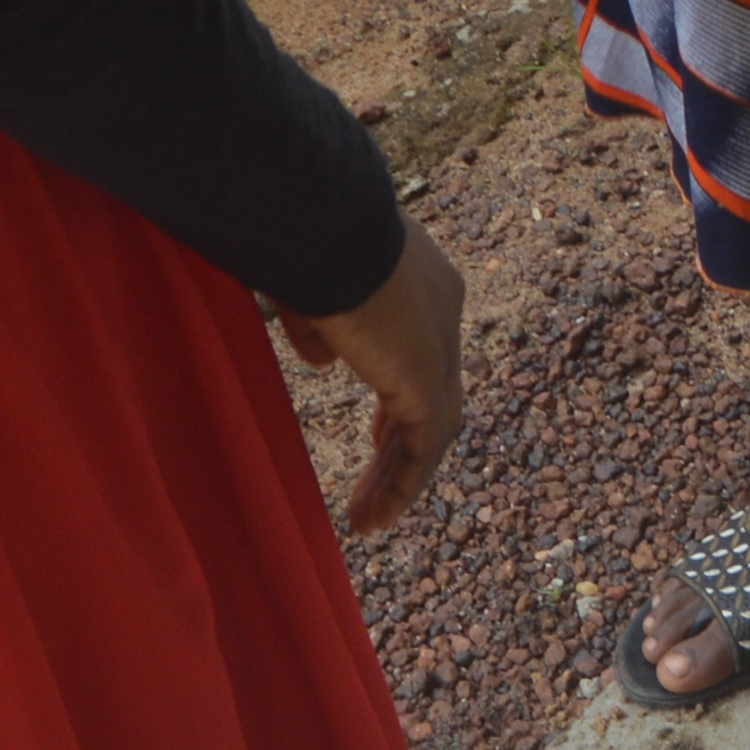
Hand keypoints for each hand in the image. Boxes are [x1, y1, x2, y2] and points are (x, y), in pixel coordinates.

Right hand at [283, 221, 468, 533]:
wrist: (327, 229)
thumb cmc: (306, 244)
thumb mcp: (307, 289)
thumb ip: (319, 329)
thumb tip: (323, 364)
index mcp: (421, 281)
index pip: (418, 351)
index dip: (398, 397)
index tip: (375, 435)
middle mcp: (443, 312)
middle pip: (430, 393)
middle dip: (401, 443)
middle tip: (376, 484)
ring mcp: (440, 346)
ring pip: (431, 427)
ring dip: (399, 476)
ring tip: (367, 520)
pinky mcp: (427, 380)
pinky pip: (424, 446)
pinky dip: (403, 485)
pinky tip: (374, 518)